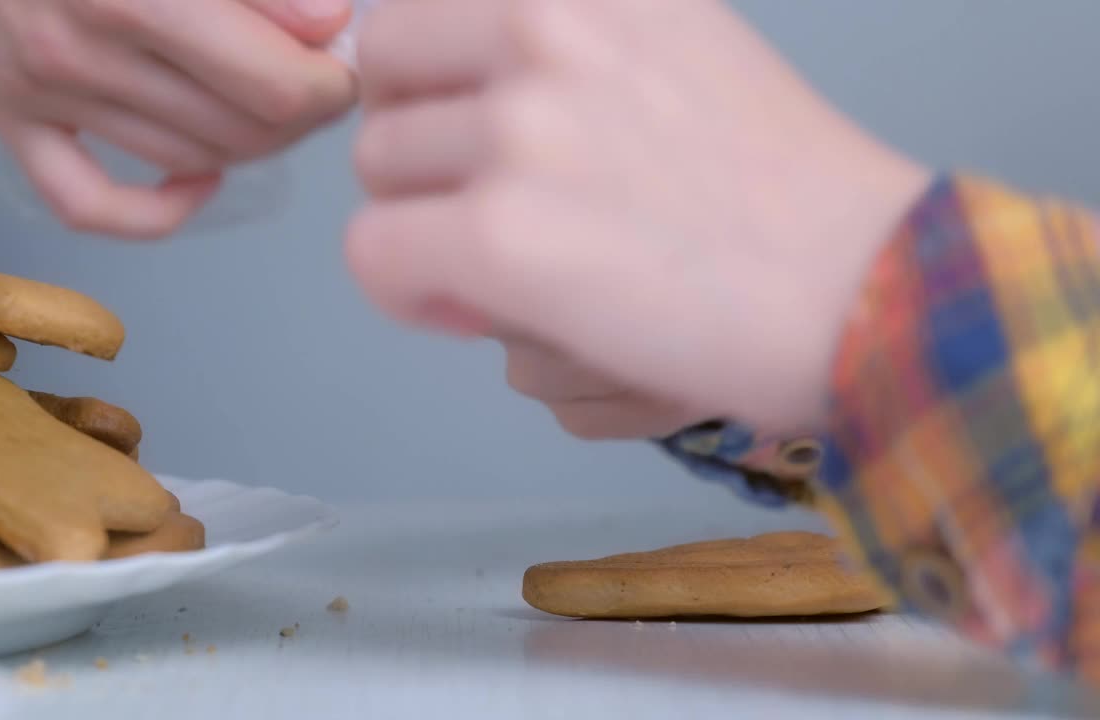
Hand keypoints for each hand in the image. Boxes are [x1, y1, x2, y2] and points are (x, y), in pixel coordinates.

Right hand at [0, 0, 356, 238]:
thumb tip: (331, 24)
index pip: (277, 86)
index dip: (335, 83)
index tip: (348, 62)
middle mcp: (79, 51)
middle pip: (242, 132)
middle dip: (304, 113)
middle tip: (320, 80)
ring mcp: (36, 93)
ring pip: (188, 162)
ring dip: (252, 145)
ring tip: (271, 104)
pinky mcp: (6, 116)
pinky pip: (88, 204)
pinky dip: (156, 211)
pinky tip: (201, 179)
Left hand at [346, 0, 928, 431]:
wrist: (865, 285)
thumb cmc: (781, 186)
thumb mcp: (677, 42)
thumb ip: (567, 38)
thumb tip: (455, 80)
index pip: (418, 1)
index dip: (429, 76)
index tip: (466, 127)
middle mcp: (546, 25)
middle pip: (382, 73)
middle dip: (415, 143)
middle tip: (476, 201)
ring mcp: (523, 128)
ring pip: (377, 170)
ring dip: (426, 222)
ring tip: (507, 265)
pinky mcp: (504, 235)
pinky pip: (374, 254)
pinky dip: (411, 291)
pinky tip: (477, 307)